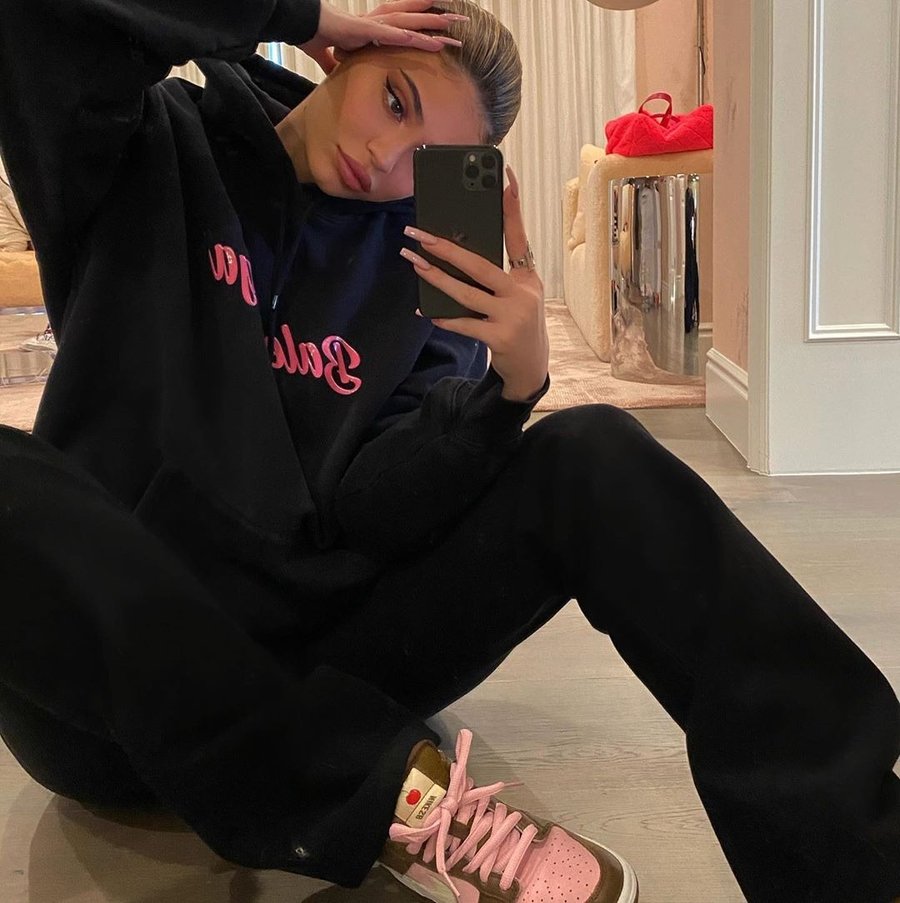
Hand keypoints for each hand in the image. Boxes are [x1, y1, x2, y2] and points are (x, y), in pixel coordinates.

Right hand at [300, 0, 465, 74]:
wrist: (304, 26)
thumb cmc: (318, 35)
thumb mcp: (335, 56)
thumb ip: (338, 64)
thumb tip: (336, 73)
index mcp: (376, 27)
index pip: (407, 24)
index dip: (426, 25)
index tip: (445, 29)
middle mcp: (380, 22)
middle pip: (415, 19)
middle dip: (439, 20)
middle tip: (462, 22)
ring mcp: (375, 25)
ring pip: (410, 23)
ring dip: (431, 26)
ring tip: (452, 28)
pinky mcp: (367, 30)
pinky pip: (392, 34)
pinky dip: (407, 36)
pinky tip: (422, 38)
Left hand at [401, 166, 549, 402]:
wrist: (531, 367)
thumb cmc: (517, 323)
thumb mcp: (517, 295)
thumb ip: (494, 276)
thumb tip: (456, 253)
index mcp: (526, 277)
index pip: (518, 236)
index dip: (513, 207)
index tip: (506, 176)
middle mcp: (523, 293)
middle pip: (480, 264)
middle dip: (446, 247)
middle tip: (418, 234)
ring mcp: (512, 316)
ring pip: (466, 292)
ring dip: (435, 278)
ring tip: (414, 263)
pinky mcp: (499, 338)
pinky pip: (464, 323)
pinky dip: (443, 318)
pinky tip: (424, 312)